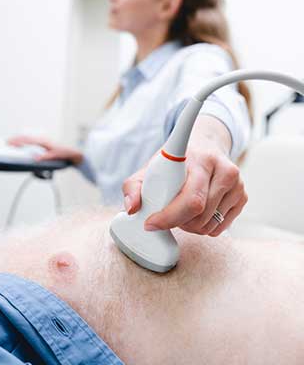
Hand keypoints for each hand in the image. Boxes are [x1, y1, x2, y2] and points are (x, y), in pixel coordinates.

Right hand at [7, 135, 83, 164]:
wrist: (72, 153)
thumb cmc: (65, 154)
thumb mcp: (55, 156)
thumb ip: (45, 157)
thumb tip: (35, 158)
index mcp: (43, 141)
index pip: (28, 140)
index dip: (19, 142)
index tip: (11, 144)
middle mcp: (41, 139)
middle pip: (25, 137)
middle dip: (15, 139)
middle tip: (6, 143)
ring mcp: (41, 141)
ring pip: (27, 138)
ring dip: (18, 140)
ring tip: (9, 143)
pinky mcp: (42, 144)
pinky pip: (29, 141)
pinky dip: (22, 142)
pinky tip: (19, 145)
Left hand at [122, 116, 247, 236]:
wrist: (204, 148)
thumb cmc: (174, 163)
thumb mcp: (150, 168)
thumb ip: (133, 187)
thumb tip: (132, 208)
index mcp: (199, 160)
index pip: (191, 198)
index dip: (170, 215)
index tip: (151, 223)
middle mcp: (223, 170)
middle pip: (198, 214)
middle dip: (175, 222)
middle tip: (163, 216)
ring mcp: (237, 184)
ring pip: (208, 224)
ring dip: (189, 226)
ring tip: (180, 210)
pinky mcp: (243, 197)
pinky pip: (219, 228)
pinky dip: (203, 227)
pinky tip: (196, 213)